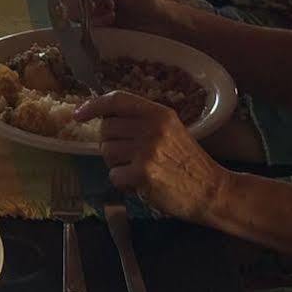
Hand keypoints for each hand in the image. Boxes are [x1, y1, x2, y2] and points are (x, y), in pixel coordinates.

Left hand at [76, 90, 227, 223]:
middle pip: (106, 129)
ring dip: (116, 164)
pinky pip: (113, 175)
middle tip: (129, 156)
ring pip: (107, 152)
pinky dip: (122, 182)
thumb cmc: (188, 162)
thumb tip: (104, 118)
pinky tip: (140, 184)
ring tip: (137, 169)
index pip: (118, 100)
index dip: (94, 105)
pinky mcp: (142, 173)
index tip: (79, 114)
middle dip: (111, 144)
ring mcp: (147, 150)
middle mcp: (152, 127)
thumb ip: (142, 121)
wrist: (211, 191)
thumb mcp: (171, 130)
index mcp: (159, 113)